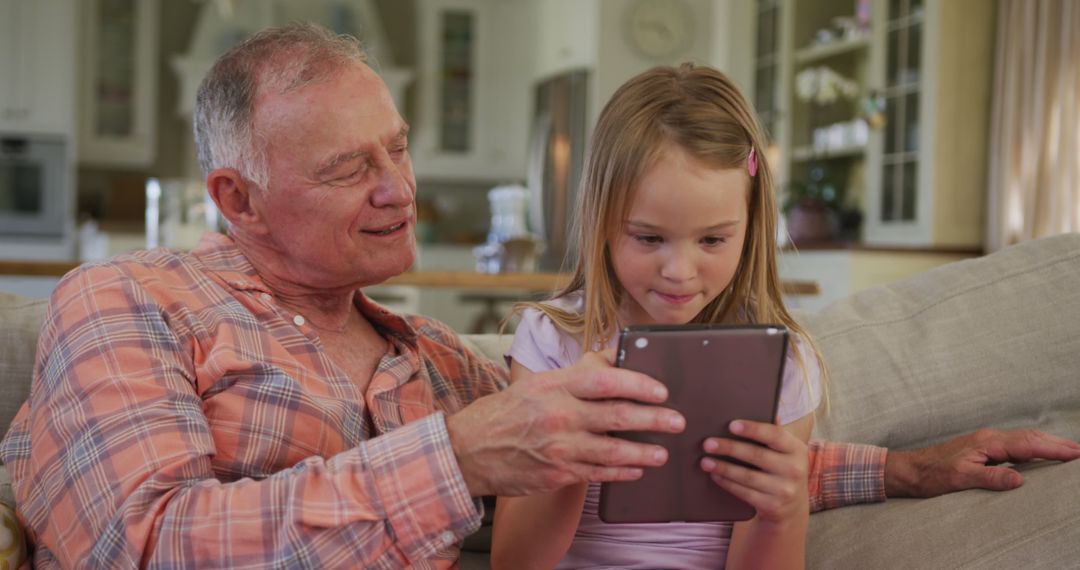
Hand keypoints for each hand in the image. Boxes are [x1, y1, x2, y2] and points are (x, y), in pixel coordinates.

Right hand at [446, 350, 685, 496]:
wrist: (468, 451)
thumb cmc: (505, 412)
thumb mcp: (537, 382)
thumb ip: (576, 373)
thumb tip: (614, 358)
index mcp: (555, 386)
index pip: (606, 380)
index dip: (639, 384)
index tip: (661, 390)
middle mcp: (559, 415)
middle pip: (618, 416)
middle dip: (655, 419)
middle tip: (676, 421)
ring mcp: (559, 447)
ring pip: (614, 450)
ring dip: (644, 452)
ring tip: (662, 452)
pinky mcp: (557, 474)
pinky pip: (599, 473)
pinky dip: (621, 472)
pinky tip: (636, 470)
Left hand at [700, 420, 808, 524]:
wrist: (792, 508)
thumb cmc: (781, 469)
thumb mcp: (785, 451)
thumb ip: (773, 432)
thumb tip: (757, 405)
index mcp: (796, 449)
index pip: (774, 435)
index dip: (753, 429)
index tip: (731, 425)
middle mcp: (794, 469)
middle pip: (756, 455)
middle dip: (729, 448)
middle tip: (707, 443)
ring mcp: (784, 490)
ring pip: (747, 476)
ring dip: (723, 468)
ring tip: (705, 461)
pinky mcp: (772, 506)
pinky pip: (744, 492)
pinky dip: (727, 483)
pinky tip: (715, 475)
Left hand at [885, 428, 1079, 497]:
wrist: (909, 470)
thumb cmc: (931, 474)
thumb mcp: (960, 478)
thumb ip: (990, 477)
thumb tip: (1020, 479)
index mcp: (987, 443)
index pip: (1027, 444)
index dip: (1053, 449)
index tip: (1076, 453)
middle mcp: (988, 439)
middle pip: (1029, 438)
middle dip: (1056, 443)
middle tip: (1079, 451)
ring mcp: (985, 443)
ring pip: (1023, 440)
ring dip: (1046, 444)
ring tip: (1068, 451)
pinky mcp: (981, 449)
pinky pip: (1014, 446)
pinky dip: (1032, 448)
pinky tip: (1037, 454)